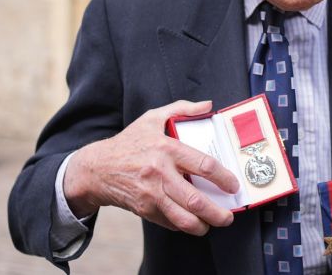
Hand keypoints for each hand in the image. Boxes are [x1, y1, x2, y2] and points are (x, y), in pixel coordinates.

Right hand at [63, 100, 239, 235]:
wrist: (97, 168)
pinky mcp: (144, 209)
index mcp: (167, 149)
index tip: (233, 185)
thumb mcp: (153, 118)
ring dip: (203, 225)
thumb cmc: (129, 142)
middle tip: (229, 216)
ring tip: (213, 223)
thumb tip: (208, 105)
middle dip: (218, 212)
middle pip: (196, 200)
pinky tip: (192, 221)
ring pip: (183, 218)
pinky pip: (170, 222)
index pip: (204, 165)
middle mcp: (160, 173)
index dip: (224, 178)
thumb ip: (182, 109)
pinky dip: (184, 225)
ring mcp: (151, 194)